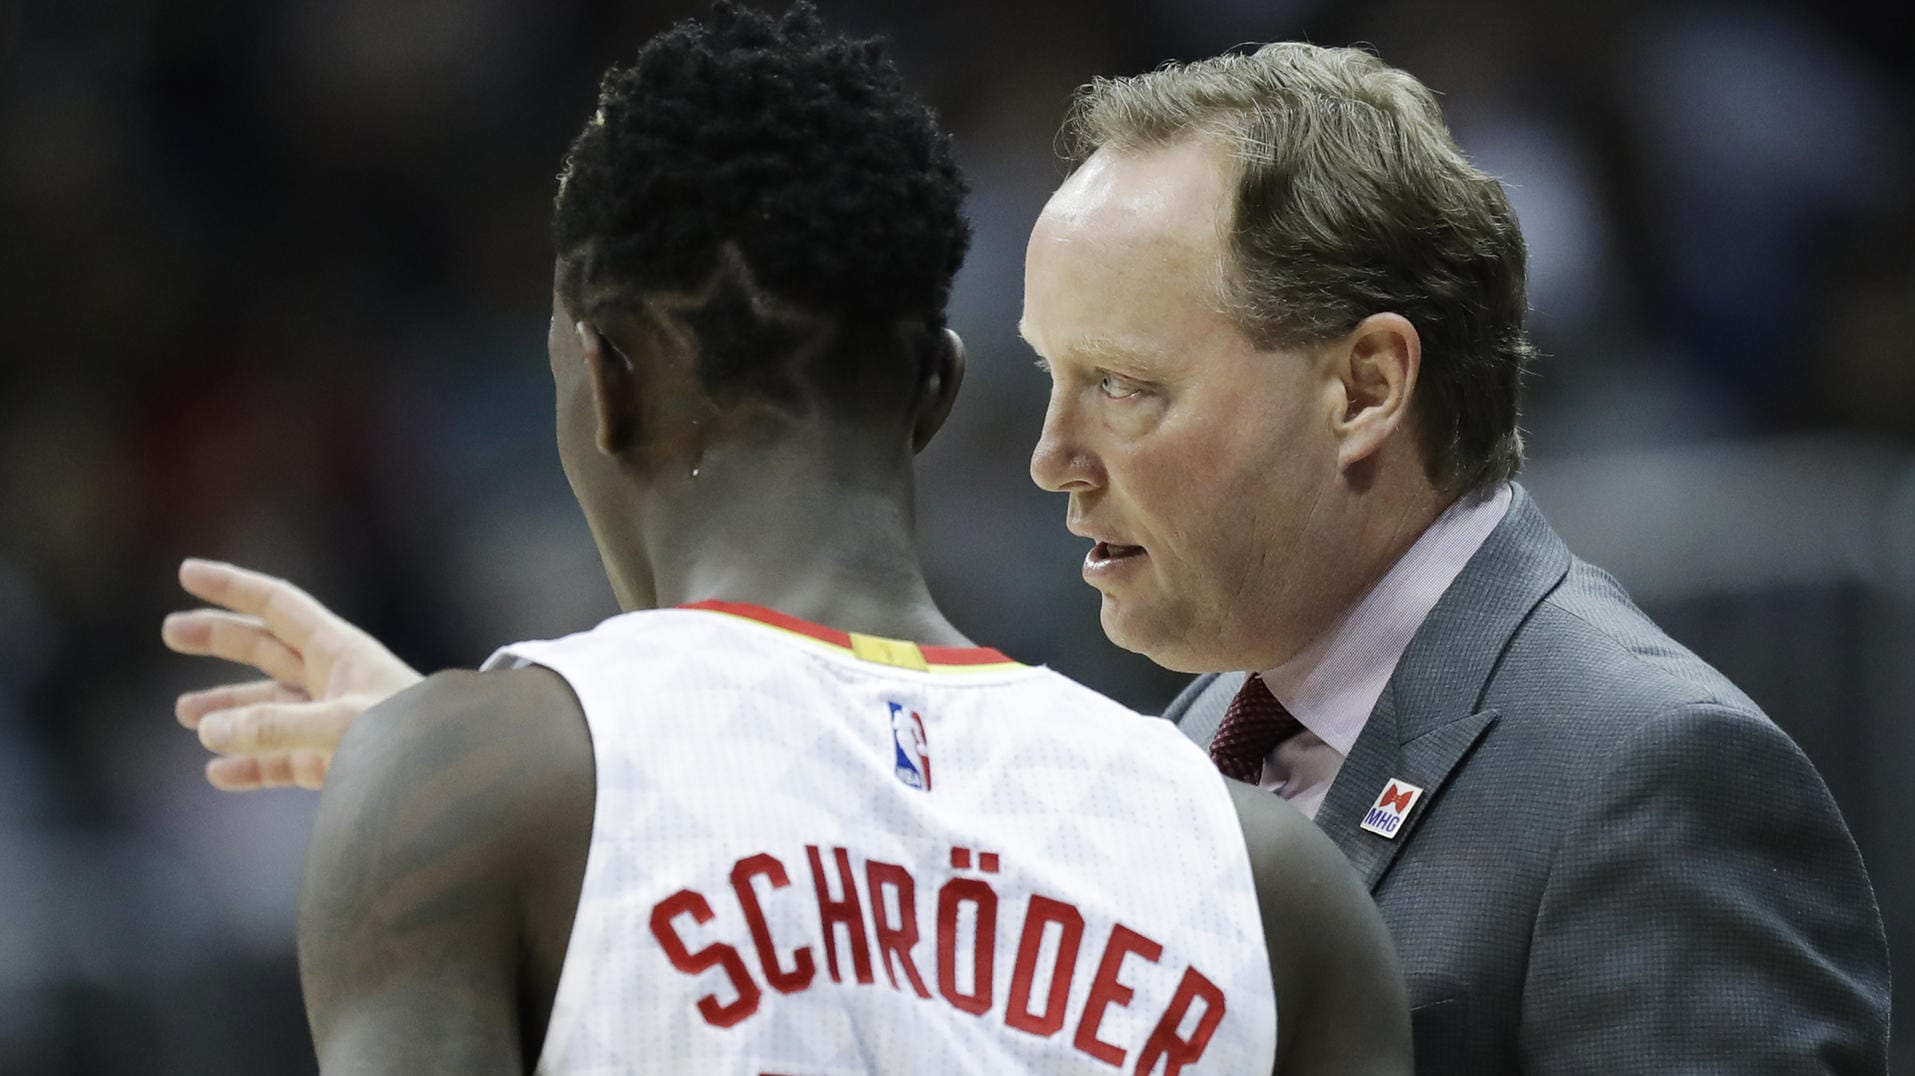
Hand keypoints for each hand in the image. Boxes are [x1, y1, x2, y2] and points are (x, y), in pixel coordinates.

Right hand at [162, 558, 423, 790]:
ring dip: (228, 708)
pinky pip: (282, 761)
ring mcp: (335, 721)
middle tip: (170, 631)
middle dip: (219, 639)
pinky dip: (250, 767)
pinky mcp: (338, 763)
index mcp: (341, 650)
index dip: (233, 587)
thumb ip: (274, 728)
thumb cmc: (415, 740)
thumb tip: (210, 730)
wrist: (462, 779)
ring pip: (269, 708)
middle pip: (266, 649)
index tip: (188, 572)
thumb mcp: (342, 726)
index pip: (278, 605)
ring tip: (185, 714)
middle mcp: (335, 679)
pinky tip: (219, 774)